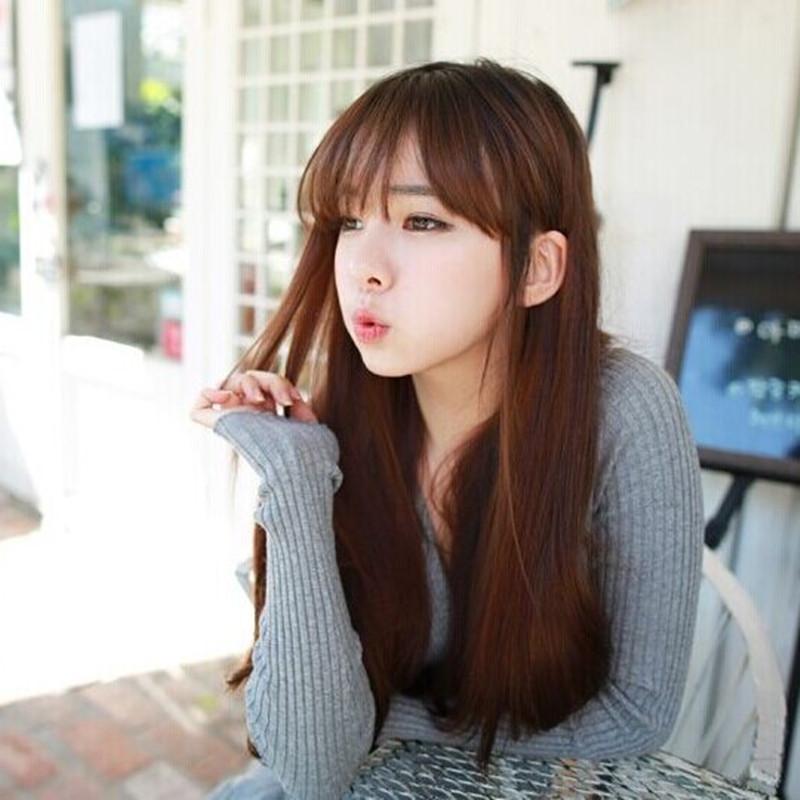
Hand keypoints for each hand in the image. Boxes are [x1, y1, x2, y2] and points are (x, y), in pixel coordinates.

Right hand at [190, 370, 341, 494]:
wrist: (298, 471)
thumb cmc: (307, 456)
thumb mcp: (309, 428)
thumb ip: (301, 411)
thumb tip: (294, 400)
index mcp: (267, 415)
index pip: (264, 384)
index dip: (279, 384)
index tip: (294, 399)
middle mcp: (249, 415)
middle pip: (249, 378)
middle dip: (270, 381)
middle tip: (284, 401)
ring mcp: (235, 419)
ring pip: (229, 383)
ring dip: (248, 382)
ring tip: (259, 399)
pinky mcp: (221, 427)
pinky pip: (199, 408)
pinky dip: (208, 394)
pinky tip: (226, 396)